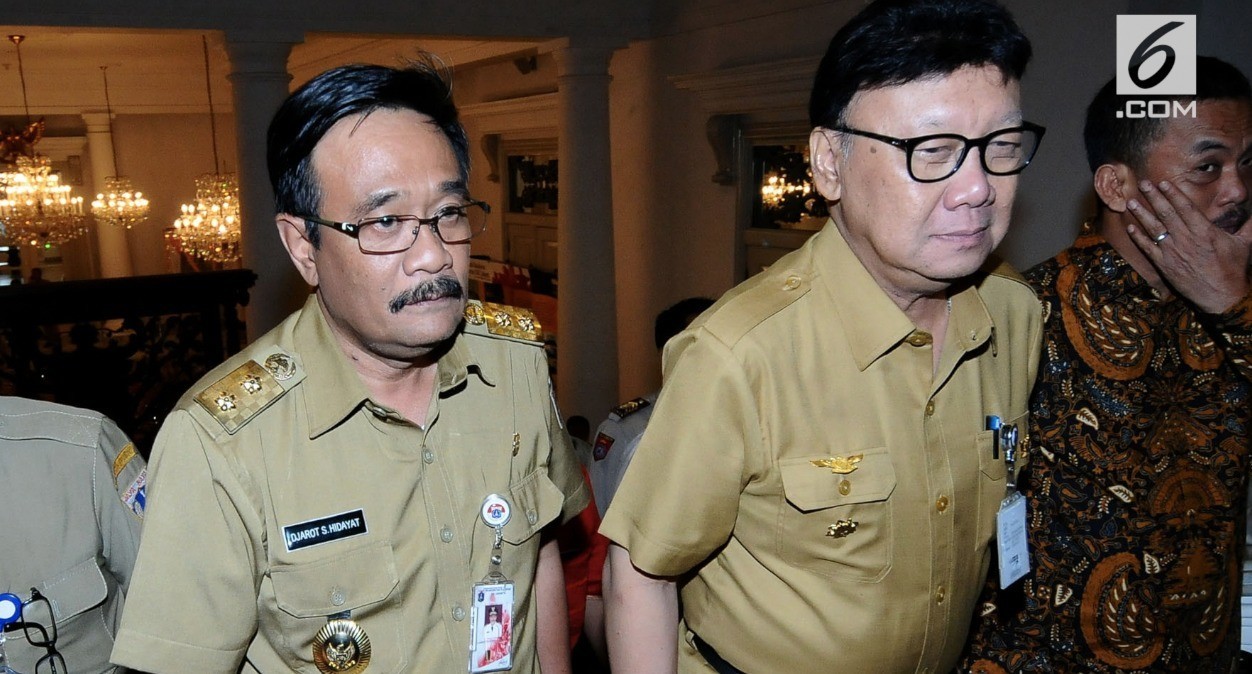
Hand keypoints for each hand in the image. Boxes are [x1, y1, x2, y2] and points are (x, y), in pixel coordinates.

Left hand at [1126, 179, 1251, 313]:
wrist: (1221, 296)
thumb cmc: (1233, 269)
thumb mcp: (1244, 243)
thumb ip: (1250, 224)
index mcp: (1204, 231)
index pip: (1185, 207)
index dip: (1173, 193)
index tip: (1163, 182)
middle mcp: (1186, 239)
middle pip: (1167, 213)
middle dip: (1154, 197)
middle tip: (1143, 184)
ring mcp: (1173, 252)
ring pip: (1154, 229)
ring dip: (1142, 214)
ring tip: (1131, 202)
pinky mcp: (1165, 266)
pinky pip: (1148, 249)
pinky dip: (1138, 238)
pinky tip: (1130, 227)